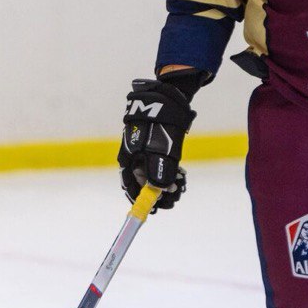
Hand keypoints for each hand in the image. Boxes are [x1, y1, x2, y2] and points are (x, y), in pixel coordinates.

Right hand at [118, 77, 195, 210]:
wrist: (165, 98)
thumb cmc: (158, 125)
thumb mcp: (158, 151)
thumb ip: (158, 172)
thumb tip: (160, 191)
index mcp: (128, 158)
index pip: (130, 184)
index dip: (140, 198)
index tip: (152, 209)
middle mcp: (134, 154)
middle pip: (142, 178)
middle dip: (155, 191)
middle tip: (170, 200)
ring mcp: (145, 146)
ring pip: (152, 169)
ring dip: (163, 181)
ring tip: (177, 190)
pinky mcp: (157, 140)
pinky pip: (160, 160)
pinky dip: (168, 169)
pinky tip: (179, 175)